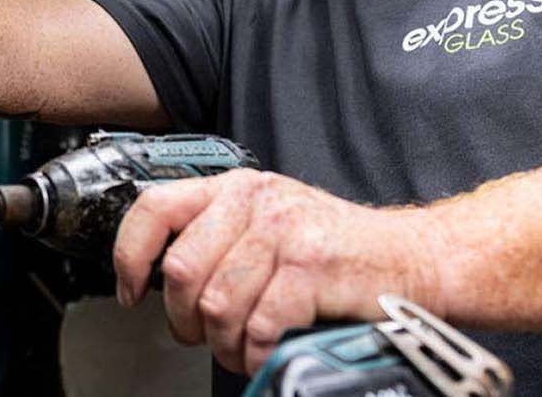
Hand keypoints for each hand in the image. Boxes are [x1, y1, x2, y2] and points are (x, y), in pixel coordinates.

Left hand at [111, 169, 445, 375]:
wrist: (411, 259)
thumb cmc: (338, 251)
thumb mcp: (272, 223)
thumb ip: (220, 235)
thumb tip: (157, 277)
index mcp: (237, 188)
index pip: (155, 207)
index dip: (130, 254)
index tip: (131, 291)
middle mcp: (256, 201)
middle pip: (180, 269)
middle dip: (184, 320)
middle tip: (203, 336)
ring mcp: (284, 230)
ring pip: (216, 305)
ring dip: (225, 344)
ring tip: (242, 348)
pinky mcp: (310, 265)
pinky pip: (258, 326)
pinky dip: (258, 354)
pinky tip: (268, 351)